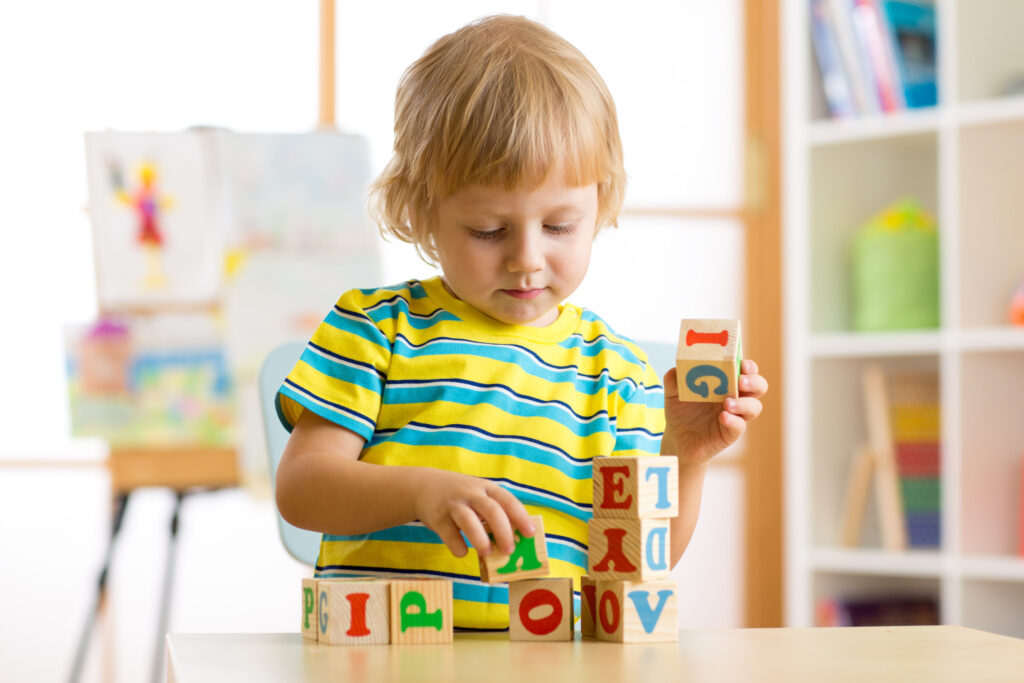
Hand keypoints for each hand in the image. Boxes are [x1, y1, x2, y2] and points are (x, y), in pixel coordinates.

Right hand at [412, 469, 535, 558]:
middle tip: (509, 551)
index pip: (508, 500)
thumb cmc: (461, 497)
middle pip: (491, 510)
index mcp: (487, 488)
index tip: (531, 534)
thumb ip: (495, 513)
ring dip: (480, 538)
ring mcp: (453, 504)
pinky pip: (448, 533)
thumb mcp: (479, 496)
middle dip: (503, 532)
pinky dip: (457, 546)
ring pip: (468, 520)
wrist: (423, 486)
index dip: (521, 517)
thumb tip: (514, 542)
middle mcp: (471, 493)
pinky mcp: (437, 517)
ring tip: (486, 553)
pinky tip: (462, 552)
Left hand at [662, 359, 767, 464]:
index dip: (749, 366)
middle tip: (741, 381)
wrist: (677, 438)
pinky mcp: (730, 433)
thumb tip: (676, 368)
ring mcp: (735, 416)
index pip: (746, 370)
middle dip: (754, 381)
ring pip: (754, 407)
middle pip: (759, 386)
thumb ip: (673, 378)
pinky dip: (733, 421)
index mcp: (726, 382)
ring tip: (727, 403)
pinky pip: (740, 426)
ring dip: (744, 403)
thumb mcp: (673, 392)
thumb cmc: (681, 410)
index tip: (743, 364)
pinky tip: (723, 417)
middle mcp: (736, 397)